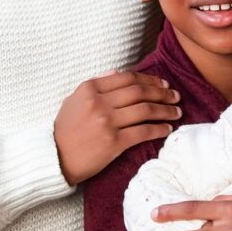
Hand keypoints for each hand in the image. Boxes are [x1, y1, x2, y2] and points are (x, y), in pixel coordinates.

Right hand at [54, 72, 181, 184]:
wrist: (54, 158)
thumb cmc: (64, 130)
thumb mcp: (74, 100)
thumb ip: (96, 85)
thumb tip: (117, 72)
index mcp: (90, 88)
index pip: (127, 78)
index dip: (149, 80)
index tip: (162, 85)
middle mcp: (99, 102)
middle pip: (140, 92)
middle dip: (162, 93)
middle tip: (175, 96)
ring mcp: (107, 122)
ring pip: (145, 110)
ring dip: (165, 110)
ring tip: (177, 112)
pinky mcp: (113, 142)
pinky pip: (143, 132)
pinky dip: (159, 129)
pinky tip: (167, 128)